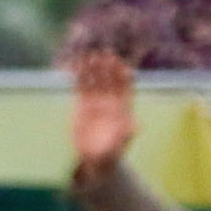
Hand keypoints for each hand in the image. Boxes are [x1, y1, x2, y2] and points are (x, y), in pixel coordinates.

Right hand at [67, 51, 136, 179]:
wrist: (95, 156)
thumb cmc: (112, 151)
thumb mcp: (121, 144)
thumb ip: (127, 134)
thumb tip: (136, 126)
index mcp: (123, 107)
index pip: (125, 87)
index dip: (123, 75)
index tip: (120, 64)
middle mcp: (111, 101)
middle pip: (110, 80)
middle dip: (107, 67)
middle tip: (104, 54)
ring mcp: (97, 101)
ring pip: (95, 81)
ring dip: (93, 69)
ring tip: (88, 56)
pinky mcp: (83, 104)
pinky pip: (81, 88)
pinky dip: (79, 78)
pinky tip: (75, 67)